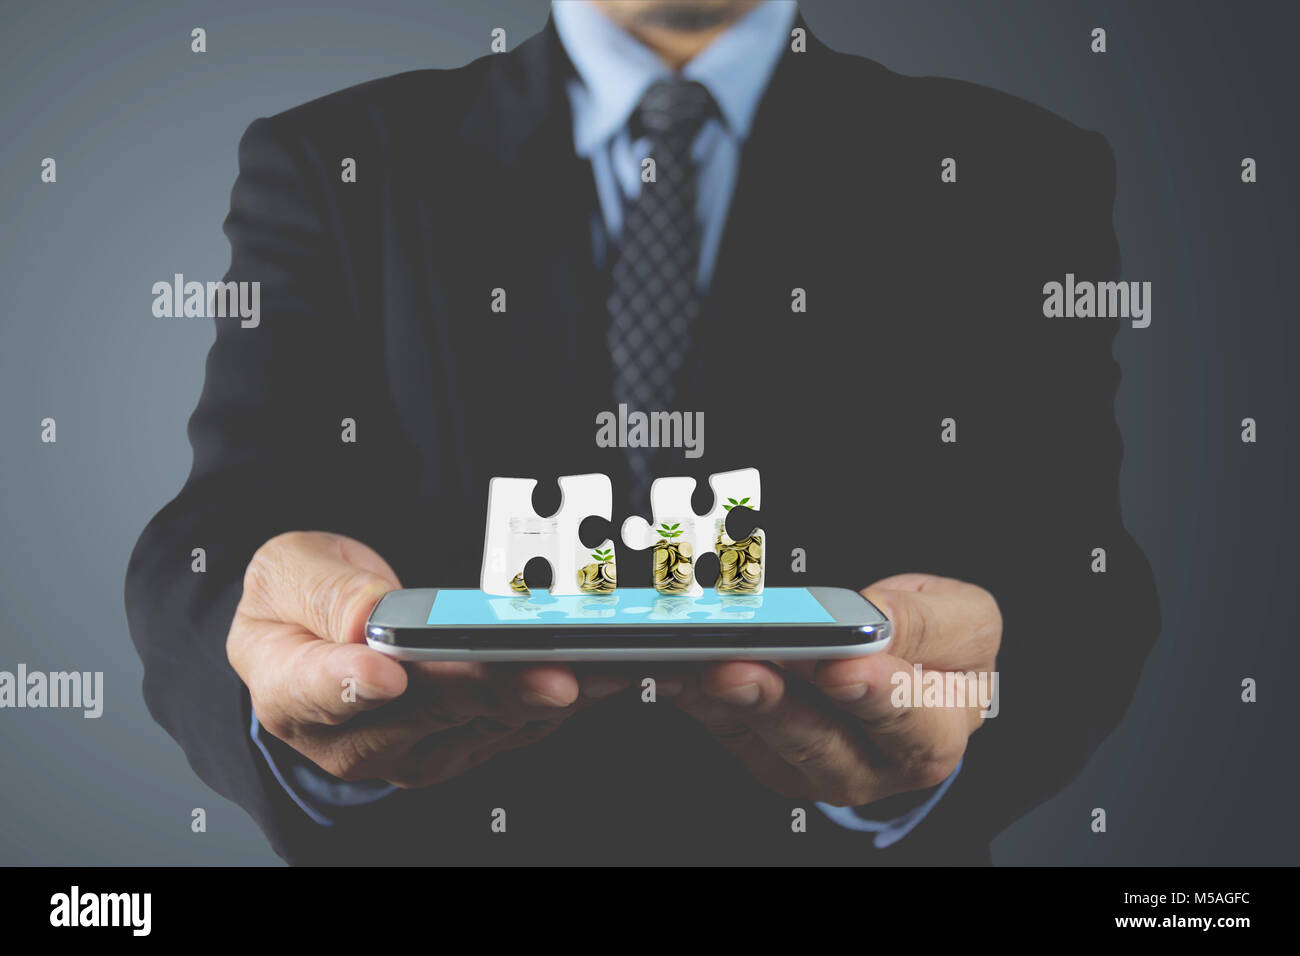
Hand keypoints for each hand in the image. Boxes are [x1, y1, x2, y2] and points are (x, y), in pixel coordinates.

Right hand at [227, 531, 627, 788]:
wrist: (321, 632)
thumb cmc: (300, 599)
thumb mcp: (287, 571)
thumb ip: (322, 593)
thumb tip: (368, 617)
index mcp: (290, 690)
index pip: (323, 692)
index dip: (356, 685)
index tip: (388, 674)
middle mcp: (353, 739)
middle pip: (429, 711)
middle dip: (497, 691)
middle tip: (551, 673)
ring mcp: (412, 749)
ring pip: (486, 724)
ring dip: (549, 698)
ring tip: (606, 670)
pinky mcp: (460, 745)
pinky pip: (516, 724)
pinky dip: (564, 699)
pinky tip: (607, 675)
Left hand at [662, 574, 1000, 806]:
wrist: (904, 660)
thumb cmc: (934, 642)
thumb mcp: (959, 617)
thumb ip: (924, 621)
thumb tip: (875, 622)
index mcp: (941, 727)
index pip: (913, 723)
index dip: (876, 697)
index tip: (840, 667)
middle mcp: (881, 763)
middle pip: (830, 746)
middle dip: (782, 706)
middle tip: (746, 670)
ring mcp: (824, 768)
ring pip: (774, 745)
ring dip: (736, 706)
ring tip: (708, 668)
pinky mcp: (774, 759)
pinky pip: (730, 732)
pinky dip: (700, 701)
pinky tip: (678, 672)